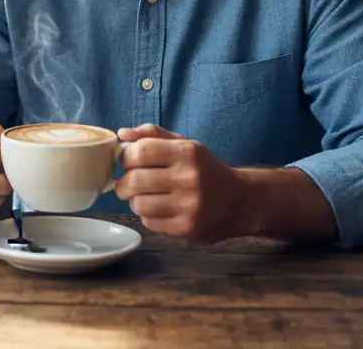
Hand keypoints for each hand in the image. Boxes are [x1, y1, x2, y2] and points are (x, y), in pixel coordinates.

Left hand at [115, 124, 246, 241]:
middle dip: (123, 182)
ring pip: (140, 204)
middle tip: (125, 184)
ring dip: (133, 201)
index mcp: (187, 152)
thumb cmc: (204, 169)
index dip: (126, 156)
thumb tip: (122, 133)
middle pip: (136, 180)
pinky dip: (146, 216)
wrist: (240, 201)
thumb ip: (152, 135)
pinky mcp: (187, 229)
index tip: (125, 161)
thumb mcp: (184, 144)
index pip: (142, 151)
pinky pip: (150, 222)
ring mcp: (189, 206)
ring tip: (140, 197)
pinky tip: (156, 210)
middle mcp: (189, 178)